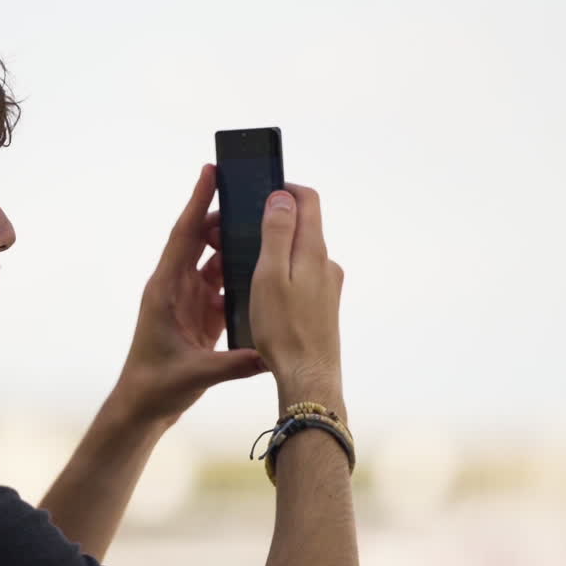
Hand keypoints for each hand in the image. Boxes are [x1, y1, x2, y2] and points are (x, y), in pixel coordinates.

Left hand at [114, 164, 266, 425]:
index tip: (211, 170)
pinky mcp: (201, 316)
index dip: (197, 202)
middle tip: (254, 198)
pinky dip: (241, 277)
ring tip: (264, 230)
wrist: (142, 408)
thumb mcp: (195, 374)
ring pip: (215, 262)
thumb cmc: (155, 387)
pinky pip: (224, 286)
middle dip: (225, 217)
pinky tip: (263, 272)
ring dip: (235, 247)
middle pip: (201, 240)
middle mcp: (176, 288)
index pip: (184, 236)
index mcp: (166, 290)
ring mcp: (189, 301)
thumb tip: (268, 355)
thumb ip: (232, 364)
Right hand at [250, 184, 344, 408]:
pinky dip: (281, 274)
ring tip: (244, 266)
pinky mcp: (322, 306)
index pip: (307, 200)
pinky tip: (262, 294)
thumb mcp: (270, 274)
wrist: (307, 376)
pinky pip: (300, 277)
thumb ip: (278, 232)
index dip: (283, 189)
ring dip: (275, 250)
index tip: (257, 193)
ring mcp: (327, 286)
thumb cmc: (284, 330)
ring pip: (299, 254)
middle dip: (272, 220)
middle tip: (239, 232)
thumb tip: (283, 196)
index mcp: (314, 250)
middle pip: (303, 226)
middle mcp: (326, 264)